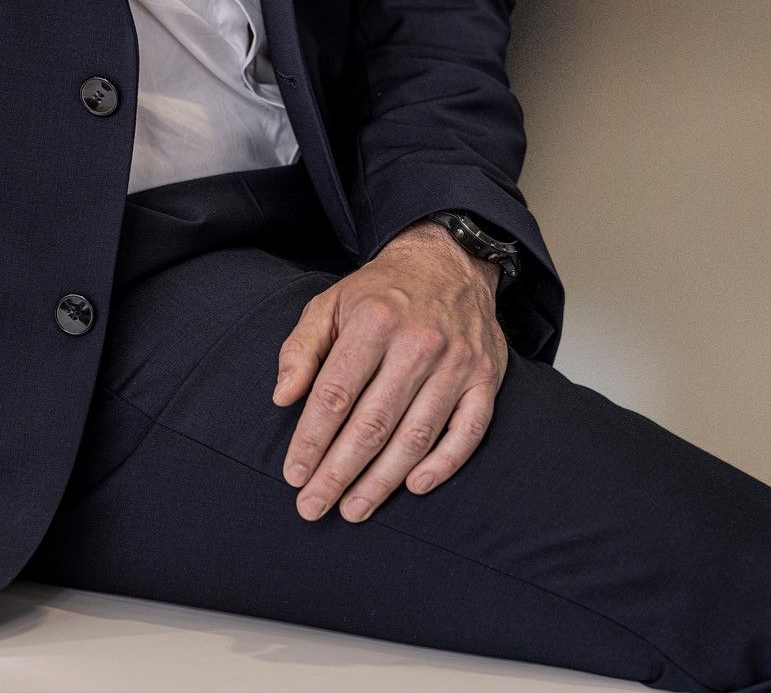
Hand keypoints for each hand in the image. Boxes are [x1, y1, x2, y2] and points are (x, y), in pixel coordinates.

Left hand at [273, 220, 510, 522]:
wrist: (449, 261)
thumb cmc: (380, 293)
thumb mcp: (329, 304)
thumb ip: (300, 350)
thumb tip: (283, 398)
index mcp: (375, 321)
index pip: (335, 395)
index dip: (311, 441)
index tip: (293, 476)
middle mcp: (420, 342)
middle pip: (373, 423)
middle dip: (338, 473)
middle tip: (313, 507)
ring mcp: (458, 362)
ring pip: (417, 434)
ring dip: (382, 480)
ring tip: (353, 509)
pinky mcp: (487, 376)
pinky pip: (470, 429)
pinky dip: (445, 463)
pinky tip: (415, 486)